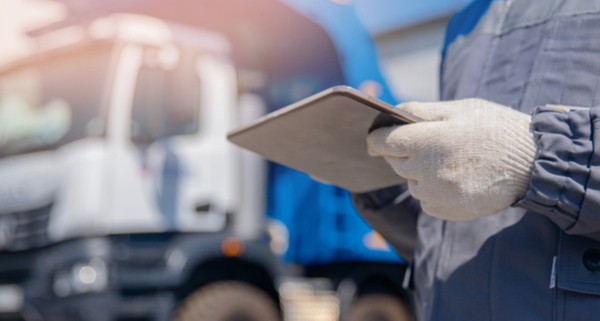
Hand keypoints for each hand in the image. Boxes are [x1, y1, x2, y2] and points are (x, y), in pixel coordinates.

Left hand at [367, 99, 536, 220]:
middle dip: (404, 152)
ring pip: (411, 182)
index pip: (383, 142)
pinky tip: (456, 180)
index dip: (376, 138)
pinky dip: (433, 191)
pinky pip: (425, 201)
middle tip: (428, 145)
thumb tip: (390, 113)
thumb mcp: (460, 109)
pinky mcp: (446, 211)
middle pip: (395, 162)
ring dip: (420, 173)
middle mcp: (427, 170)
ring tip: (450, 162)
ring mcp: (436, 193)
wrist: (533, 164)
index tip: (375, 138)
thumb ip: (421, 111)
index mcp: (428, 140)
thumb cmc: (494, 130)